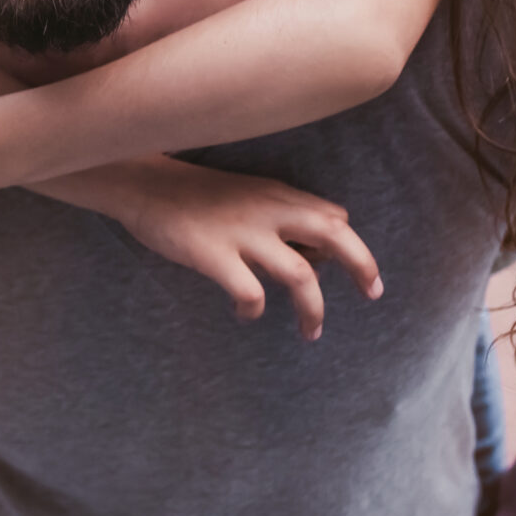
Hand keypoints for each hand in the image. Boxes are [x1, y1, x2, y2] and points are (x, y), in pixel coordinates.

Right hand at [44, 157, 380, 340]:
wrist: (142, 183)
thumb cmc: (194, 193)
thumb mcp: (246, 192)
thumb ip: (279, 213)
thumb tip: (312, 251)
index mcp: (278, 195)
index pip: (335, 217)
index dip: (349, 245)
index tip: (350, 271)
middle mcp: (269, 212)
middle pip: (336, 236)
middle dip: (363, 266)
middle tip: (374, 293)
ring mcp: (242, 235)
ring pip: (300, 275)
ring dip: (313, 309)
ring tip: (311, 332)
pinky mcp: (213, 255)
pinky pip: (251, 292)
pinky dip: (255, 309)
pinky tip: (246, 314)